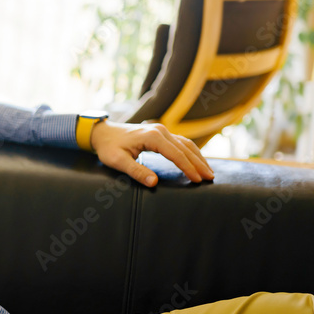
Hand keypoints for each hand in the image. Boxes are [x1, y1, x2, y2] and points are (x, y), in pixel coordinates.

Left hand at [90, 121, 214, 186]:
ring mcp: (161, 130)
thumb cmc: (108, 147)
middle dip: (199, 164)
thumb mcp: (117, 161)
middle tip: (210, 178)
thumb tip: (153, 183)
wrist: (102, 133)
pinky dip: (191, 152)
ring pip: (186, 144)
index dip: (188, 168)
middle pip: (185, 148)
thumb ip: (136, 171)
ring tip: (208, 172)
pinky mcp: (160, 134)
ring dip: (198, 157)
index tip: (198, 180)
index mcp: (152, 136)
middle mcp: (160, 131)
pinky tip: (197, 162)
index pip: (176, 154)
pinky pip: (180, 143)